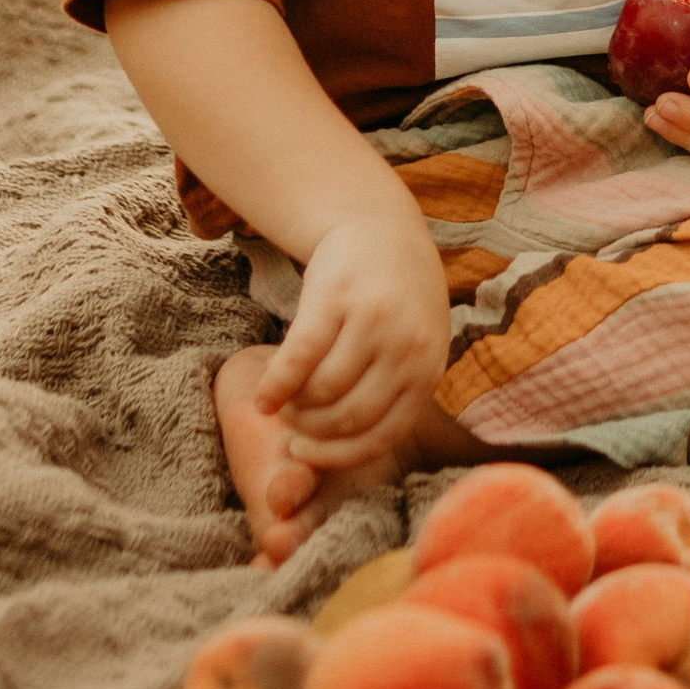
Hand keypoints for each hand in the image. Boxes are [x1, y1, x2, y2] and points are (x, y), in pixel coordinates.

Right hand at [253, 207, 450, 473]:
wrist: (382, 231)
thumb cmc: (393, 307)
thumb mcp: (412, 350)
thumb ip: (392, 395)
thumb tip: (349, 456)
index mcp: (427, 369)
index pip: (381, 436)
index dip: (337, 456)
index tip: (306, 457)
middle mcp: (406, 347)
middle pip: (348, 417)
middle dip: (311, 435)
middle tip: (290, 431)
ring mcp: (372, 320)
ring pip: (322, 392)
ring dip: (293, 410)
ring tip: (282, 407)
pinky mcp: (336, 297)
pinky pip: (298, 358)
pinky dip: (276, 386)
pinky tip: (262, 400)